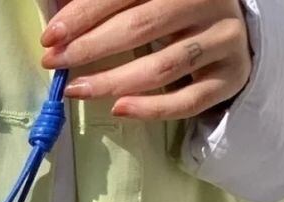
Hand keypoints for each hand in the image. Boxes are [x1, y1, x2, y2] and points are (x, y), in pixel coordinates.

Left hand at [41, 0, 250, 119]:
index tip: (50, 38)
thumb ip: (108, 3)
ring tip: (76, 89)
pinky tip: (118, 108)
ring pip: (161, 68)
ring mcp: (225, 39)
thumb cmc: (175, 11)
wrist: (232, 29)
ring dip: (111, 82)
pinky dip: (150, 109)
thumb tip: (58, 12)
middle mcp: (210, 1)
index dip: (85, 13)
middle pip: (141, 26)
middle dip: (90, 47)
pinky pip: (187, 101)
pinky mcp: (231, 77)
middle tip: (55, 62)